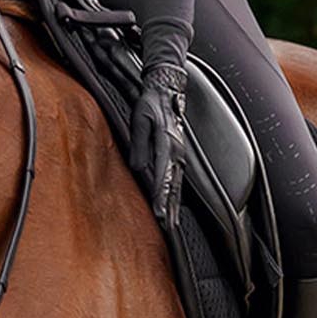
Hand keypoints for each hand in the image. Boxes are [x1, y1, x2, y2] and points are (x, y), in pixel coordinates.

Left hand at [129, 60, 188, 230]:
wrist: (166, 91)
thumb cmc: (151, 103)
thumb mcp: (139, 120)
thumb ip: (138, 143)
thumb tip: (137, 166)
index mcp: (167, 144)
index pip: (164, 176)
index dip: (161, 197)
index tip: (159, 213)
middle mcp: (176, 152)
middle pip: (174, 186)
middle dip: (171, 208)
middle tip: (168, 227)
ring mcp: (179, 155)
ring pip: (177, 185)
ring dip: (175, 205)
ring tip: (171, 222)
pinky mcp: (177, 155)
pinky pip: (177, 179)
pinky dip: (175, 194)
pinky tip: (173, 206)